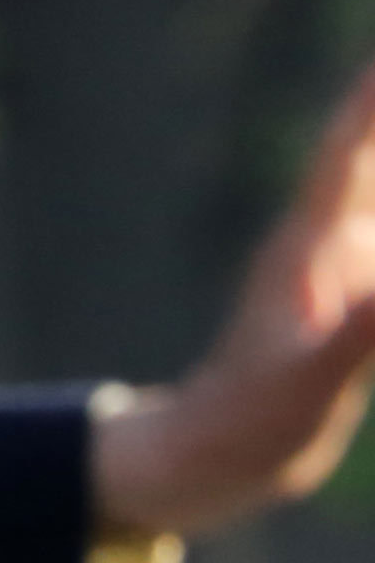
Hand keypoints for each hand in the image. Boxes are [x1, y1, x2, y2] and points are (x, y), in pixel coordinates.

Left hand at [94, 56, 374, 538]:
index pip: (344, 156)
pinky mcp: (348, 299)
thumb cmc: (247, 429)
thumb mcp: (307, 389)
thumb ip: (360, 338)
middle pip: (364, 155)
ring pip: (374, 187)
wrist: (205, 461)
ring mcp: (335, 270)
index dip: (369, 101)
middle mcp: (321, 247)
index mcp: (306, 253)